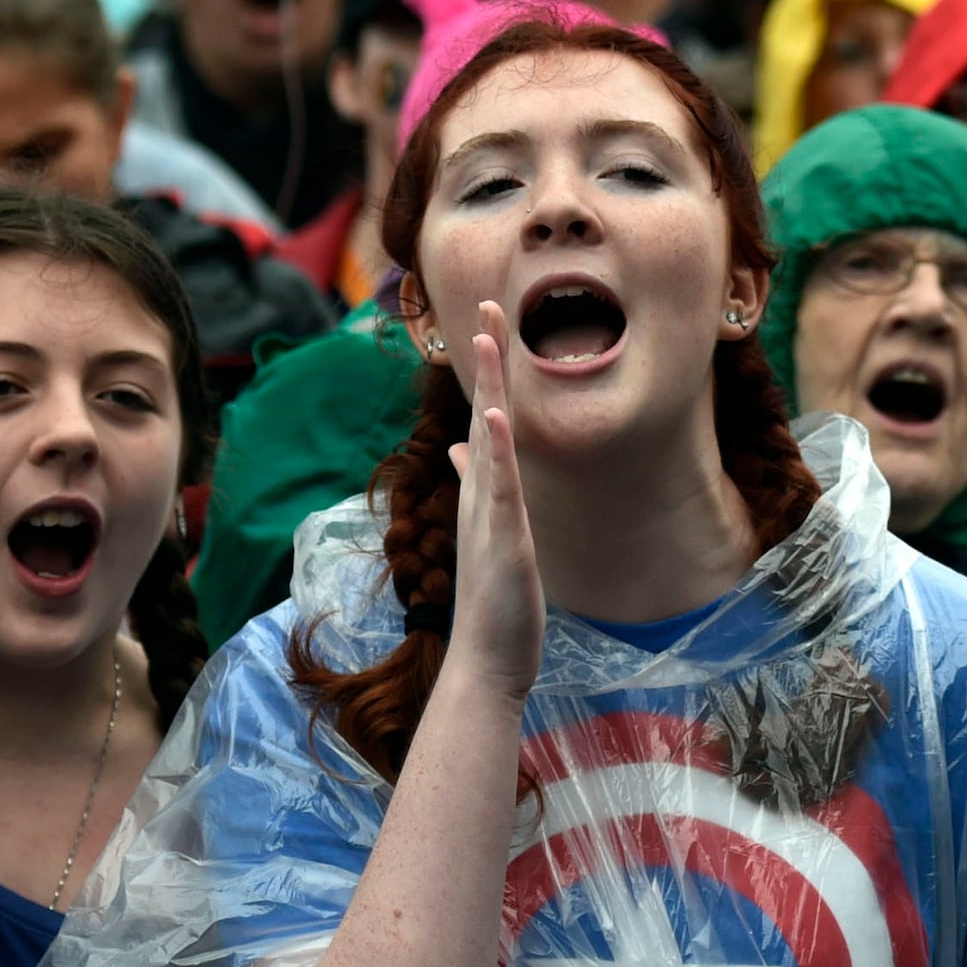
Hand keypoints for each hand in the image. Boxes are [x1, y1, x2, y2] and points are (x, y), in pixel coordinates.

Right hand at [446, 304, 543, 700]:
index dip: (492, 373)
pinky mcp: (503, 540)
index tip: (492, 325)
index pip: (488, 420)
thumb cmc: (495, 605)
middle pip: (485, 413)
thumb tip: (464, 451)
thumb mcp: (492, 535)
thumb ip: (479, 490)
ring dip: (490, 387)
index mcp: (485, 494)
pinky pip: (499, 487)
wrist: (486, 663)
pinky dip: (496, 450)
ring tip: (488, 337)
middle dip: (489, 359)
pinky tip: (496, 416)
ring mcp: (490, 516)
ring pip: (489, 439)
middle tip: (489, 303)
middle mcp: (482, 496)